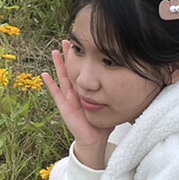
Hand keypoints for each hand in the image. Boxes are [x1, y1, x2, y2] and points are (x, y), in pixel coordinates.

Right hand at [42, 41, 109, 168]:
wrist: (95, 138)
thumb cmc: (104, 122)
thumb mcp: (112, 102)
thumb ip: (118, 93)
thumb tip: (134, 80)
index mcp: (88, 90)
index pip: (84, 70)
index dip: (83, 57)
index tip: (83, 43)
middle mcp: (77, 91)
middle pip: (72, 69)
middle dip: (70, 55)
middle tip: (67, 40)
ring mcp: (69, 98)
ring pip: (63, 77)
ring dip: (59, 65)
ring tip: (55, 51)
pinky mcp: (64, 106)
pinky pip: (56, 93)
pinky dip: (50, 84)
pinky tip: (44, 75)